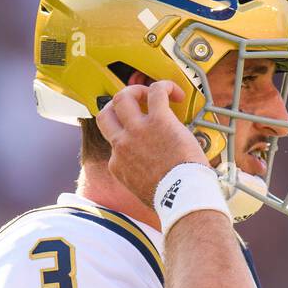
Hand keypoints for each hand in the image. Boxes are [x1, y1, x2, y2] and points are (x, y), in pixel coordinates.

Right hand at [95, 80, 209, 206]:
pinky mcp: (158, 120)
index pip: (114, 144)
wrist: (182, 200)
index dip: (128, 138)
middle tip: (135, 104)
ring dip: (136, 91)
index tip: (146, 140)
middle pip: (105, 114)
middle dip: (117, 105)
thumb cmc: (171, 201)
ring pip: (121, 97)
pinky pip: (156, 91)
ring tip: (151, 94)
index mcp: (118, 165)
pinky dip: (165, 86)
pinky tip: (176, 93)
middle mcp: (122, 146)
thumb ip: (141, 179)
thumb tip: (155, 173)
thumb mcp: (143, 192)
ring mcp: (137, 131)